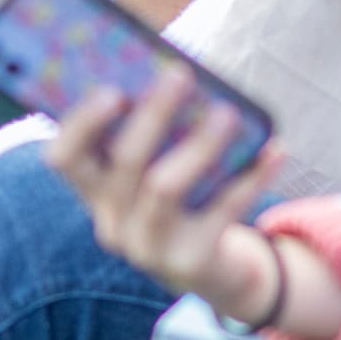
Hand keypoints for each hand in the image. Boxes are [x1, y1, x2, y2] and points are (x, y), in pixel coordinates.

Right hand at [45, 66, 282, 316]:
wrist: (213, 269)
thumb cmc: (183, 197)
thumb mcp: (158, 168)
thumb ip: (157, 129)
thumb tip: (175, 70)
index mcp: (95, 190)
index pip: (64, 158)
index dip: (82, 124)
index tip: (112, 89)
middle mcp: (112, 221)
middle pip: (123, 162)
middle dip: (152, 114)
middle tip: (180, 74)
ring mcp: (148, 247)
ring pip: (165, 187)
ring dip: (199, 144)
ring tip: (228, 112)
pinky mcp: (190, 260)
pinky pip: (222, 210)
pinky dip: (252, 176)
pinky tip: (276, 148)